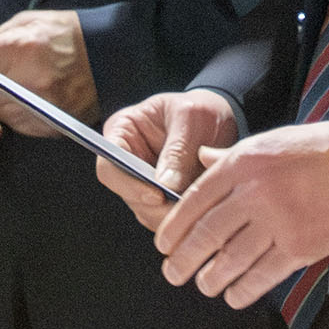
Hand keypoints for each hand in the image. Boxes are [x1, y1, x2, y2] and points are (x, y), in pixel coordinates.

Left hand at [0, 7, 95, 135]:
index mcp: (19, 48)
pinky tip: (27, 94)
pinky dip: (10, 111)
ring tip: (13, 81)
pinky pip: (11, 122)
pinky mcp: (43, 126)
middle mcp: (26, 82)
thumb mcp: (22, 25)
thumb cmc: (64, 34)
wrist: (108, 58)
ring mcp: (36, 108)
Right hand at [99, 89, 238, 228]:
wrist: (220, 118)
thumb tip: (165, 186)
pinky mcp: (158, 200)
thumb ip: (178, 149)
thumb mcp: (191, 117)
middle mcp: (125, 162)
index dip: (129, 184)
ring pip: (147, 212)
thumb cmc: (199, 109)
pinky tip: (202, 205)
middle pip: (128, 195)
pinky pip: (165, 218)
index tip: (159, 195)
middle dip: (157, 205)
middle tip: (187, 205)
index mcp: (122, 133)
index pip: (109, 168)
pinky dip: (182, 216)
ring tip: (200, 200)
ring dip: (172, 213)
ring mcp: (140, 184)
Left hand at [152, 119, 328, 308]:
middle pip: (207, 234)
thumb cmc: (312, 151)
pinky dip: (243, 290)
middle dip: (184, 259)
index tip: (163, 244)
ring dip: (211, 279)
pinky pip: (262, 276)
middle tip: (173, 273)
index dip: (174, 227)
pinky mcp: (300, 247)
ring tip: (203, 286)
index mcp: (243, 164)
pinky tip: (233, 295)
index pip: (195, 200)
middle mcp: (255, 193)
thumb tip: (200, 159)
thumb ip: (230, 157)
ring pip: (231, 260)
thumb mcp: (266, 142)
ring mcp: (277, 222)